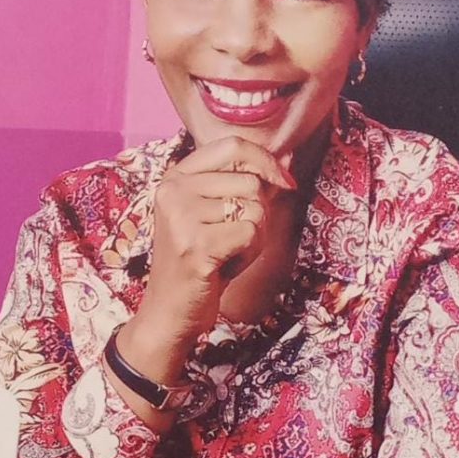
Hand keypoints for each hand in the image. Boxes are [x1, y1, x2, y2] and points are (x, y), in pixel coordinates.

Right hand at [119, 136, 294, 381]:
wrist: (169, 311)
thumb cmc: (200, 262)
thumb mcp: (215, 215)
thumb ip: (243, 185)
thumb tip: (288, 161)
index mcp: (175, 176)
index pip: (231, 146)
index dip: (266, 160)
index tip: (284, 182)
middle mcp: (173, 190)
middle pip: (250, 181)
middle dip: (258, 213)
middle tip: (233, 239)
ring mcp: (181, 217)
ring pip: (254, 207)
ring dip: (254, 236)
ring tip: (227, 253)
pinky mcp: (196, 245)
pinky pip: (251, 232)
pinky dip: (250, 253)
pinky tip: (226, 266)